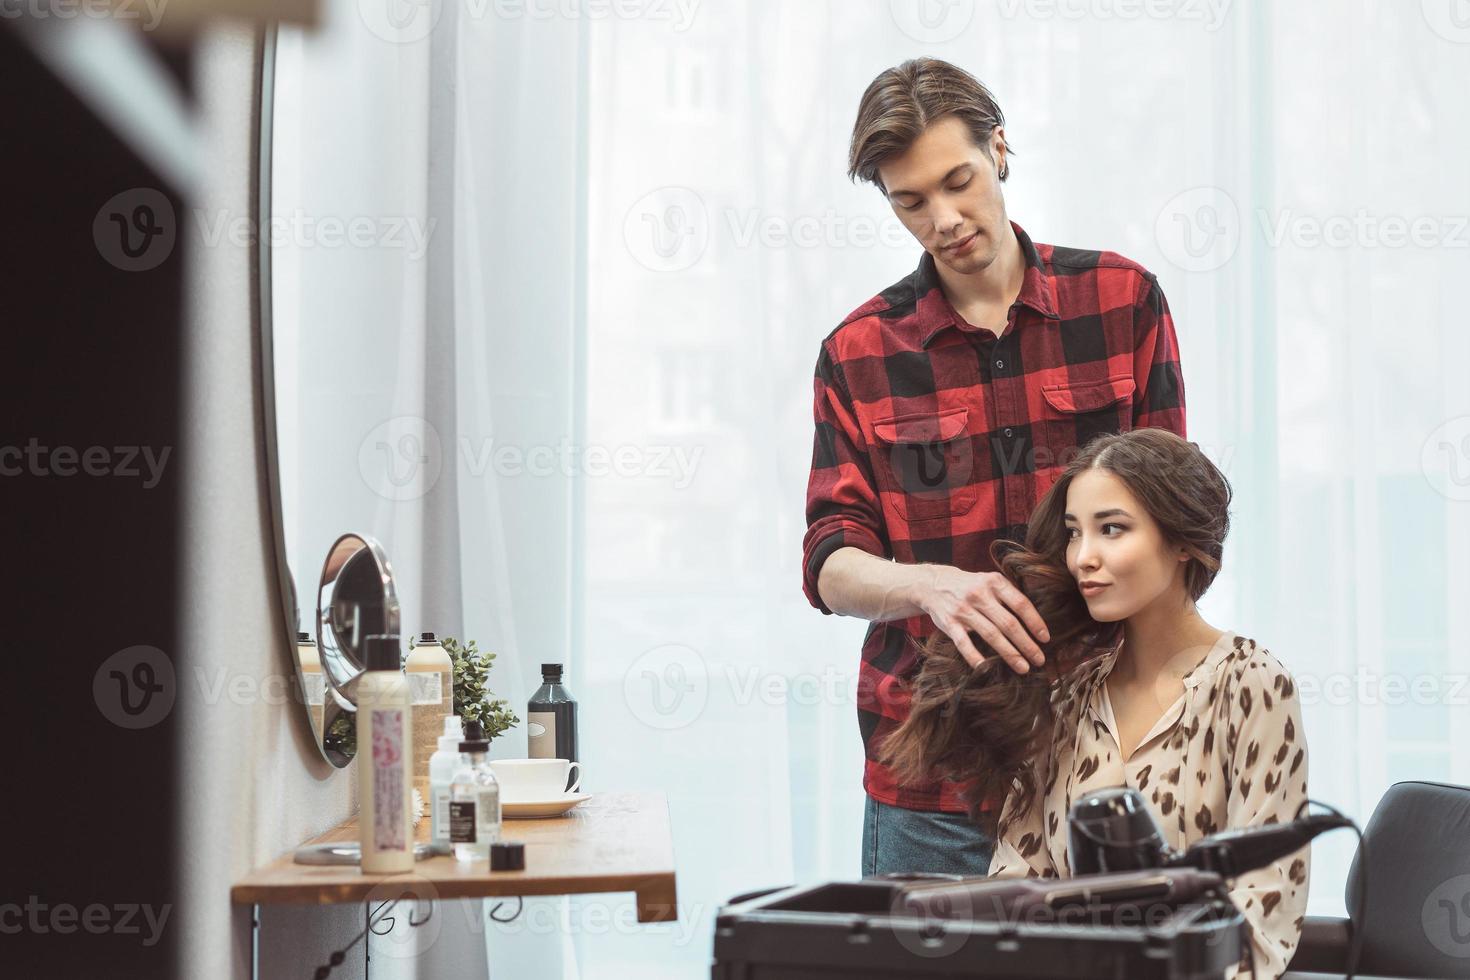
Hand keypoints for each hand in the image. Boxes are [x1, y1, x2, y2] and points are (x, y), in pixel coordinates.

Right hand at [915, 566, 1049, 673]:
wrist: (933, 584)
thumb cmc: (971, 586)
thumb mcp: (990, 581)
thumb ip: (1009, 595)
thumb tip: (1035, 621)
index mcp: (994, 582)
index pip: (1020, 604)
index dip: (1035, 622)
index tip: (1045, 639)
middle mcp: (979, 594)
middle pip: (1008, 623)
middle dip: (1026, 644)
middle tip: (1039, 660)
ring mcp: (963, 609)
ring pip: (991, 635)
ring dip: (1009, 654)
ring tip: (1023, 668)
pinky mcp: (949, 623)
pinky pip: (964, 643)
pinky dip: (975, 657)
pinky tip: (986, 668)